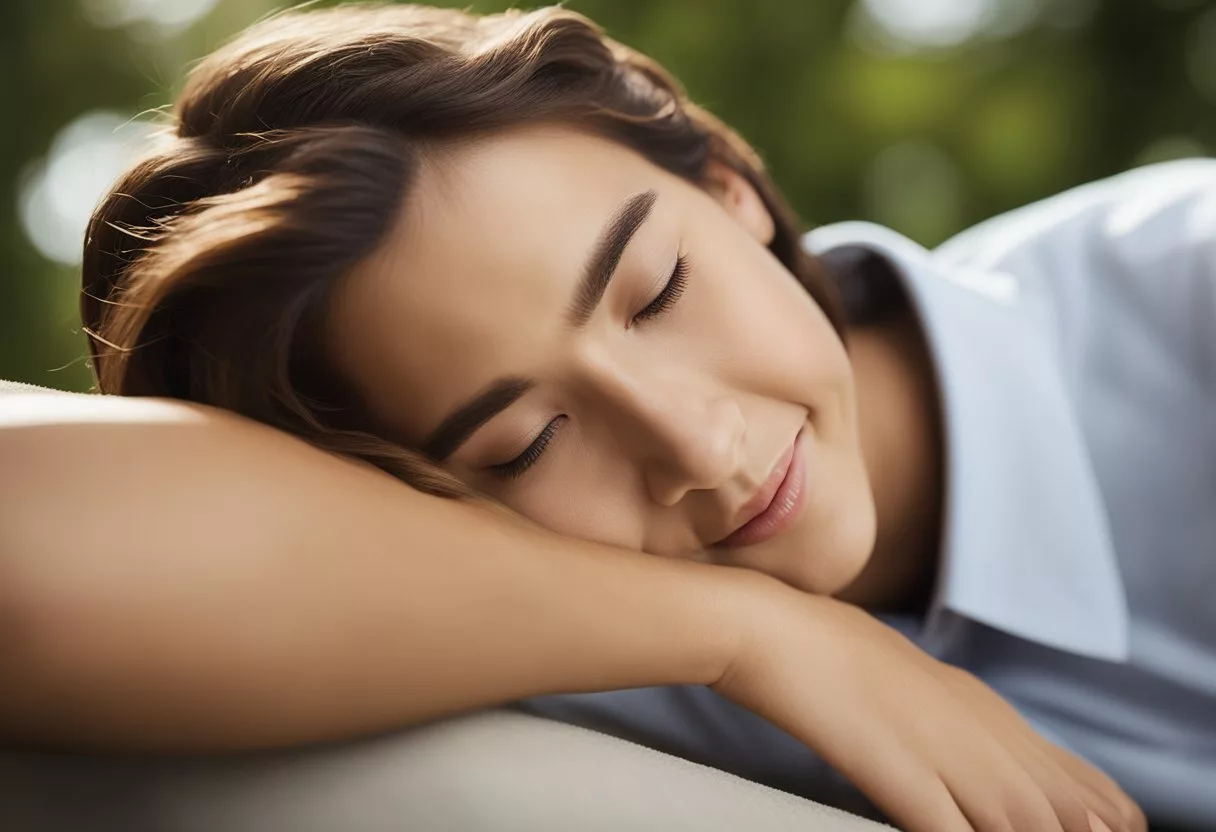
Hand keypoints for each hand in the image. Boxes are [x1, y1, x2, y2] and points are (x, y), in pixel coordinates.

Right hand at [712, 587, 1144, 831]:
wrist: (771, 626)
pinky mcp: (905, 777)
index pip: (1080, 783)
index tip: (1098, 831)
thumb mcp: (902, 684)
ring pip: (1028, 827)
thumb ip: (943, 724)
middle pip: (1067, 812)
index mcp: (983, 710)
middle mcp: (980, 733)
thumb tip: (962, 764)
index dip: (1098, 818)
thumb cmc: (819, 650)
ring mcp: (945, 755)